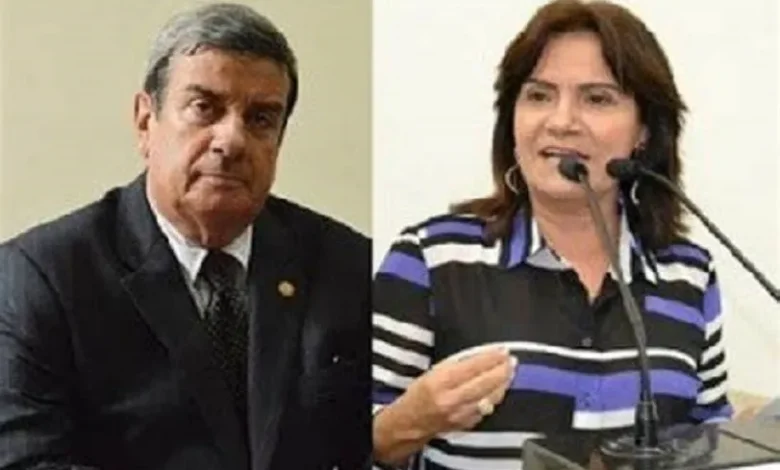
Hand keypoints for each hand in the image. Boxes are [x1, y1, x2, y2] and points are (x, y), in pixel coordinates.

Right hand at [372, 346, 515, 464]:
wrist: (410, 423)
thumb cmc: (419, 394)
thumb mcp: (432, 372)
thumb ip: (455, 364)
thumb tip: (481, 356)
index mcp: (441, 382)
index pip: (473, 367)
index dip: (491, 357)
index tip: (502, 350)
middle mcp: (452, 399)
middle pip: (486, 382)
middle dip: (502, 369)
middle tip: (512, 360)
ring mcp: (461, 414)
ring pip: (491, 397)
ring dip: (503, 383)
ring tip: (510, 372)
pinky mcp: (467, 424)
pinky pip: (487, 408)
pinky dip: (496, 397)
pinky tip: (500, 388)